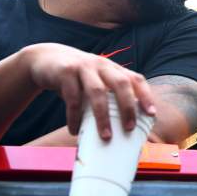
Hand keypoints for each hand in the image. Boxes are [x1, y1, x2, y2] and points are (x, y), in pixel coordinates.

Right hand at [24, 43, 155, 139]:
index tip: (151, 114)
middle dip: (128, 107)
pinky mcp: (65, 72)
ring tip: (106, 136)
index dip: (145, 96)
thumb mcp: (94, 82)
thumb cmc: (77, 78)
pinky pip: (72, 97)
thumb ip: (105, 99)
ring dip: (103, 116)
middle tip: (129, 128)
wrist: (45, 59)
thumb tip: (119, 133)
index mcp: (113, 69)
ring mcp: (84, 66)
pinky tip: (75, 130)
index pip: (135, 79)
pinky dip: (75, 116)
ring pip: (97, 91)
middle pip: (121, 83)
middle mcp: (102, 65)